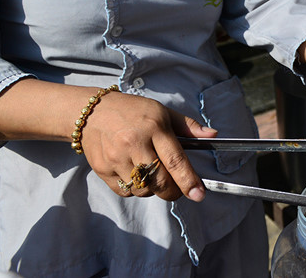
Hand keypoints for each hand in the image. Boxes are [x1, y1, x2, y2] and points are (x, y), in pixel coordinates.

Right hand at [79, 91, 212, 202]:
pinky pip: (126, 191)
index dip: (188, 180)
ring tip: (150, 171)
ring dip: (152, 188)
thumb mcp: (163, 112)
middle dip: (172, 191)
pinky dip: (135, 189)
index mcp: (154, 128)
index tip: (199, 194)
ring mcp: (116, 158)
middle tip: (176, 188)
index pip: (175, 160)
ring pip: (143, 190)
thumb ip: (189, 127)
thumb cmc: (133, 112)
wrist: (93, 113)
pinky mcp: (103, 170)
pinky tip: (134, 172)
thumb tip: (213, 135)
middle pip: (159, 181)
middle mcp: (134, 144)